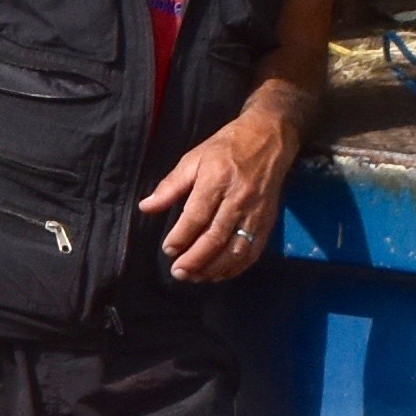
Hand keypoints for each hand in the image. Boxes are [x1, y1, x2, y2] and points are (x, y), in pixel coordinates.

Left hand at [142, 103, 300, 283]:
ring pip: (235, 249)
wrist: (270, 138)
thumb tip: (145, 207)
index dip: (181, 237)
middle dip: (195, 259)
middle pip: (216, 237)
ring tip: (195, 277)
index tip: (168, 249)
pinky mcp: (268, 221)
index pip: (197, 216)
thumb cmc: (227, 148)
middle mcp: (238, 199)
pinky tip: (219, 274)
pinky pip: (252, 251)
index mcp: (217, 180)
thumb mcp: (194, 158)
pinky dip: (235, 267)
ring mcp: (256, 212)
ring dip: (214, 268)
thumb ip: (170, 186)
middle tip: (178, 272)